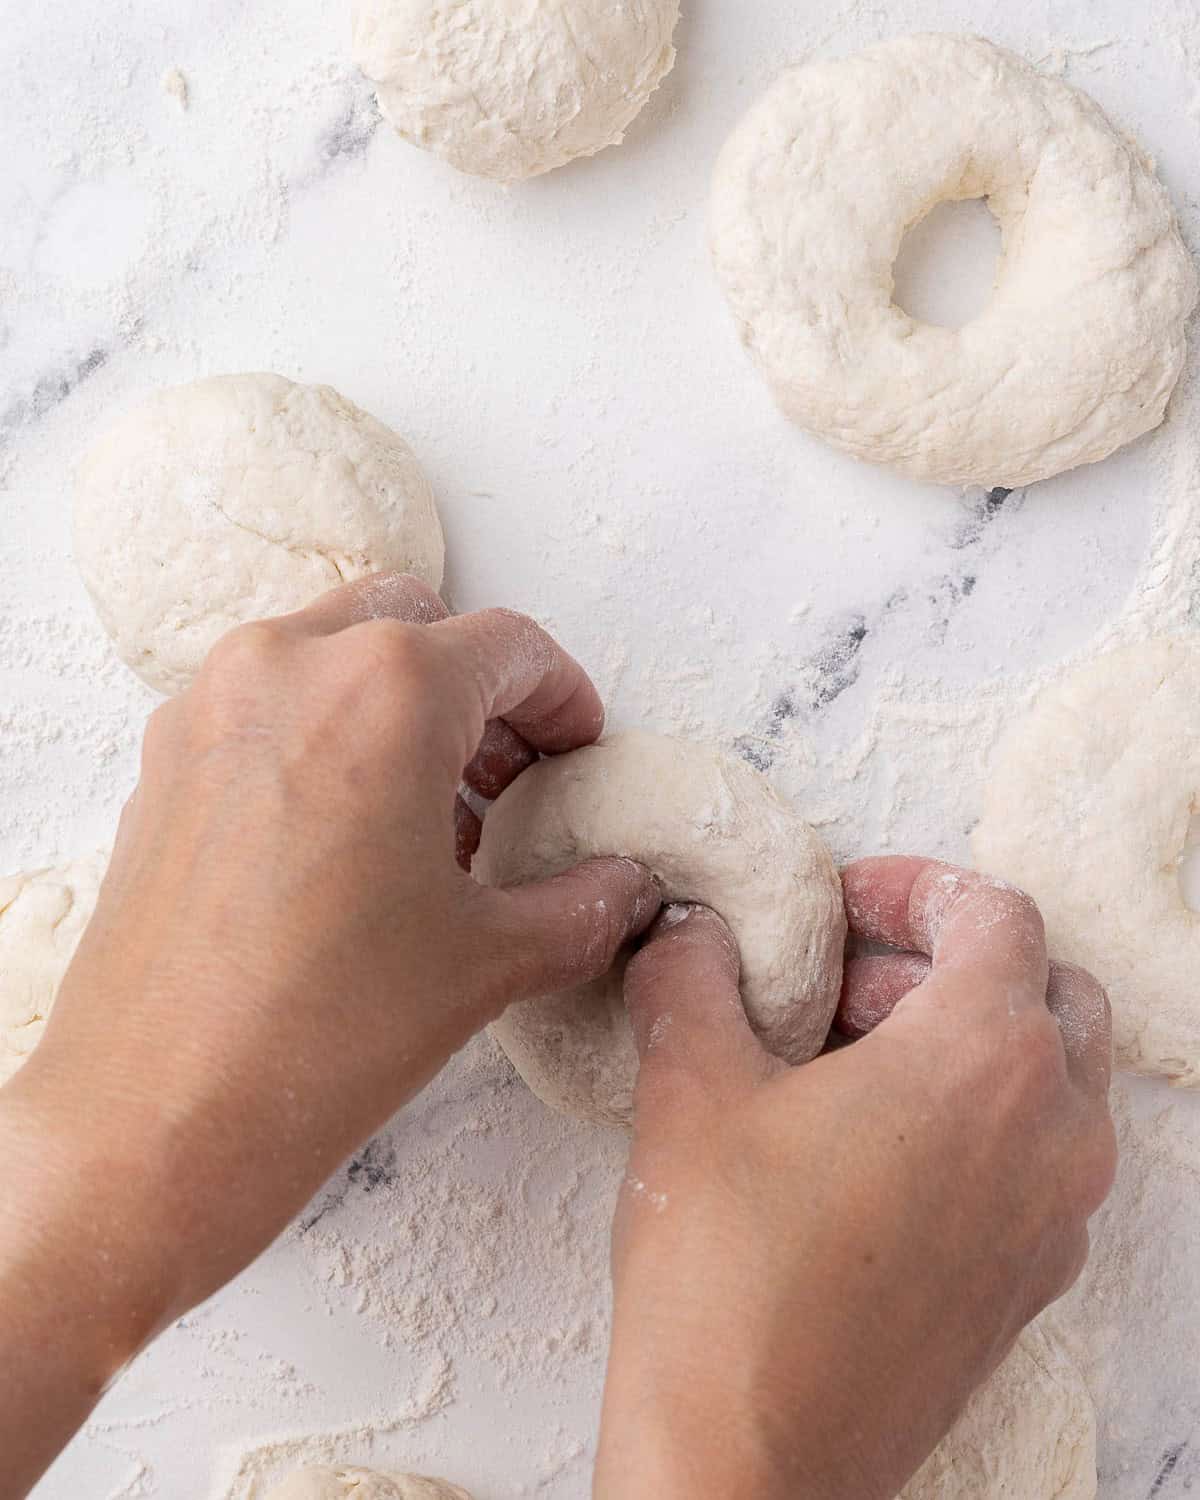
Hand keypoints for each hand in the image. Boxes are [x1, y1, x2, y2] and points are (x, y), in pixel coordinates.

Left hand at [0, 573, 659, 1497]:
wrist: (156, 1121)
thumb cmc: (317, 1035)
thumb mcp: (491, 960)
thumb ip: (584, 902)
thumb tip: (623, 885)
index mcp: (387, 690)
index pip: (511, 646)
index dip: (565, 698)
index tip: (577, 748)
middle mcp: (290, 666)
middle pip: (417, 627)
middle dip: (480, 692)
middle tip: (514, 776)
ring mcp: (213, 705)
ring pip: (335, 653)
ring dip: (401, 705)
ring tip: (438, 813)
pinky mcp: (166, 757)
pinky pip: (270, 702)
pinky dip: (326, 730)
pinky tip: (355, 835)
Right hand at [595, 858, 1115, 1499]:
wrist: (747, 1460)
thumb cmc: (727, 1274)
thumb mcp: (689, 1085)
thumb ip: (693, 976)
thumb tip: (690, 932)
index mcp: (988, 1060)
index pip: (998, 915)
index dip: (916, 885)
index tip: (848, 900)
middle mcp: (1054, 1135)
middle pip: (1048, 991)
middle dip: (945, 963)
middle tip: (843, 980)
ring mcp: (1052, 1220)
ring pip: (1050, 1080)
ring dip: (962, 1042)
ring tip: (842, 1063)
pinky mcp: (1027, 1285)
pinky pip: (1032, 1163)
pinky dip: (972, 1122)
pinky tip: (860, 1150)